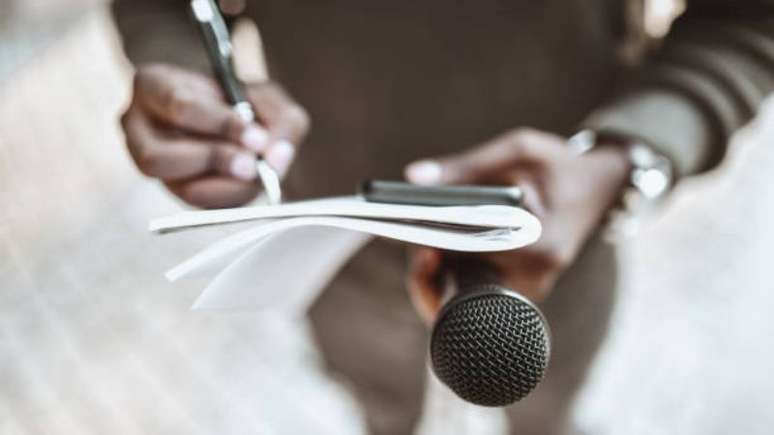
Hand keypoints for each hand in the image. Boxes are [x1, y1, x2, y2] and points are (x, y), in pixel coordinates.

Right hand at [121, 64, 309, 207]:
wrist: (225, 110)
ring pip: (177, 188)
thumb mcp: (266, 96)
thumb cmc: (241, 98)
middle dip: (214, 162)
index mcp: (152, 86)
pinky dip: (231, 198)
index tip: (258, 138)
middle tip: (253, 164)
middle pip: (159, 157)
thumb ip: (280, 121)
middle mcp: (136, 127)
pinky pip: (199, 207)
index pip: (178, 106)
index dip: (220, 125)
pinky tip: (250, 183)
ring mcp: (149, 165)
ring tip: (255, 173)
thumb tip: (277, 158)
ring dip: (224, 186)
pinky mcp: (174, 191)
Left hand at [404, 128, 629, 323]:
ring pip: (465, 295)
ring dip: (437, 272)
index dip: (436, 247)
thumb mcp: (520, 150)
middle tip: (411, 240)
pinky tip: (437, 250)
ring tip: (420, 242)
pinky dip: (452, 273)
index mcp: (541, 244)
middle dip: (430, 266)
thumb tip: (412, 178)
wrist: (601, 188)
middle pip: (464, 286)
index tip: (410, 235)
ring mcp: (528, 289)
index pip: (474, 255)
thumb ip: (467, 165)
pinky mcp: (520, 290)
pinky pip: (475, 290)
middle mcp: (536, 276)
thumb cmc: (559, 165)